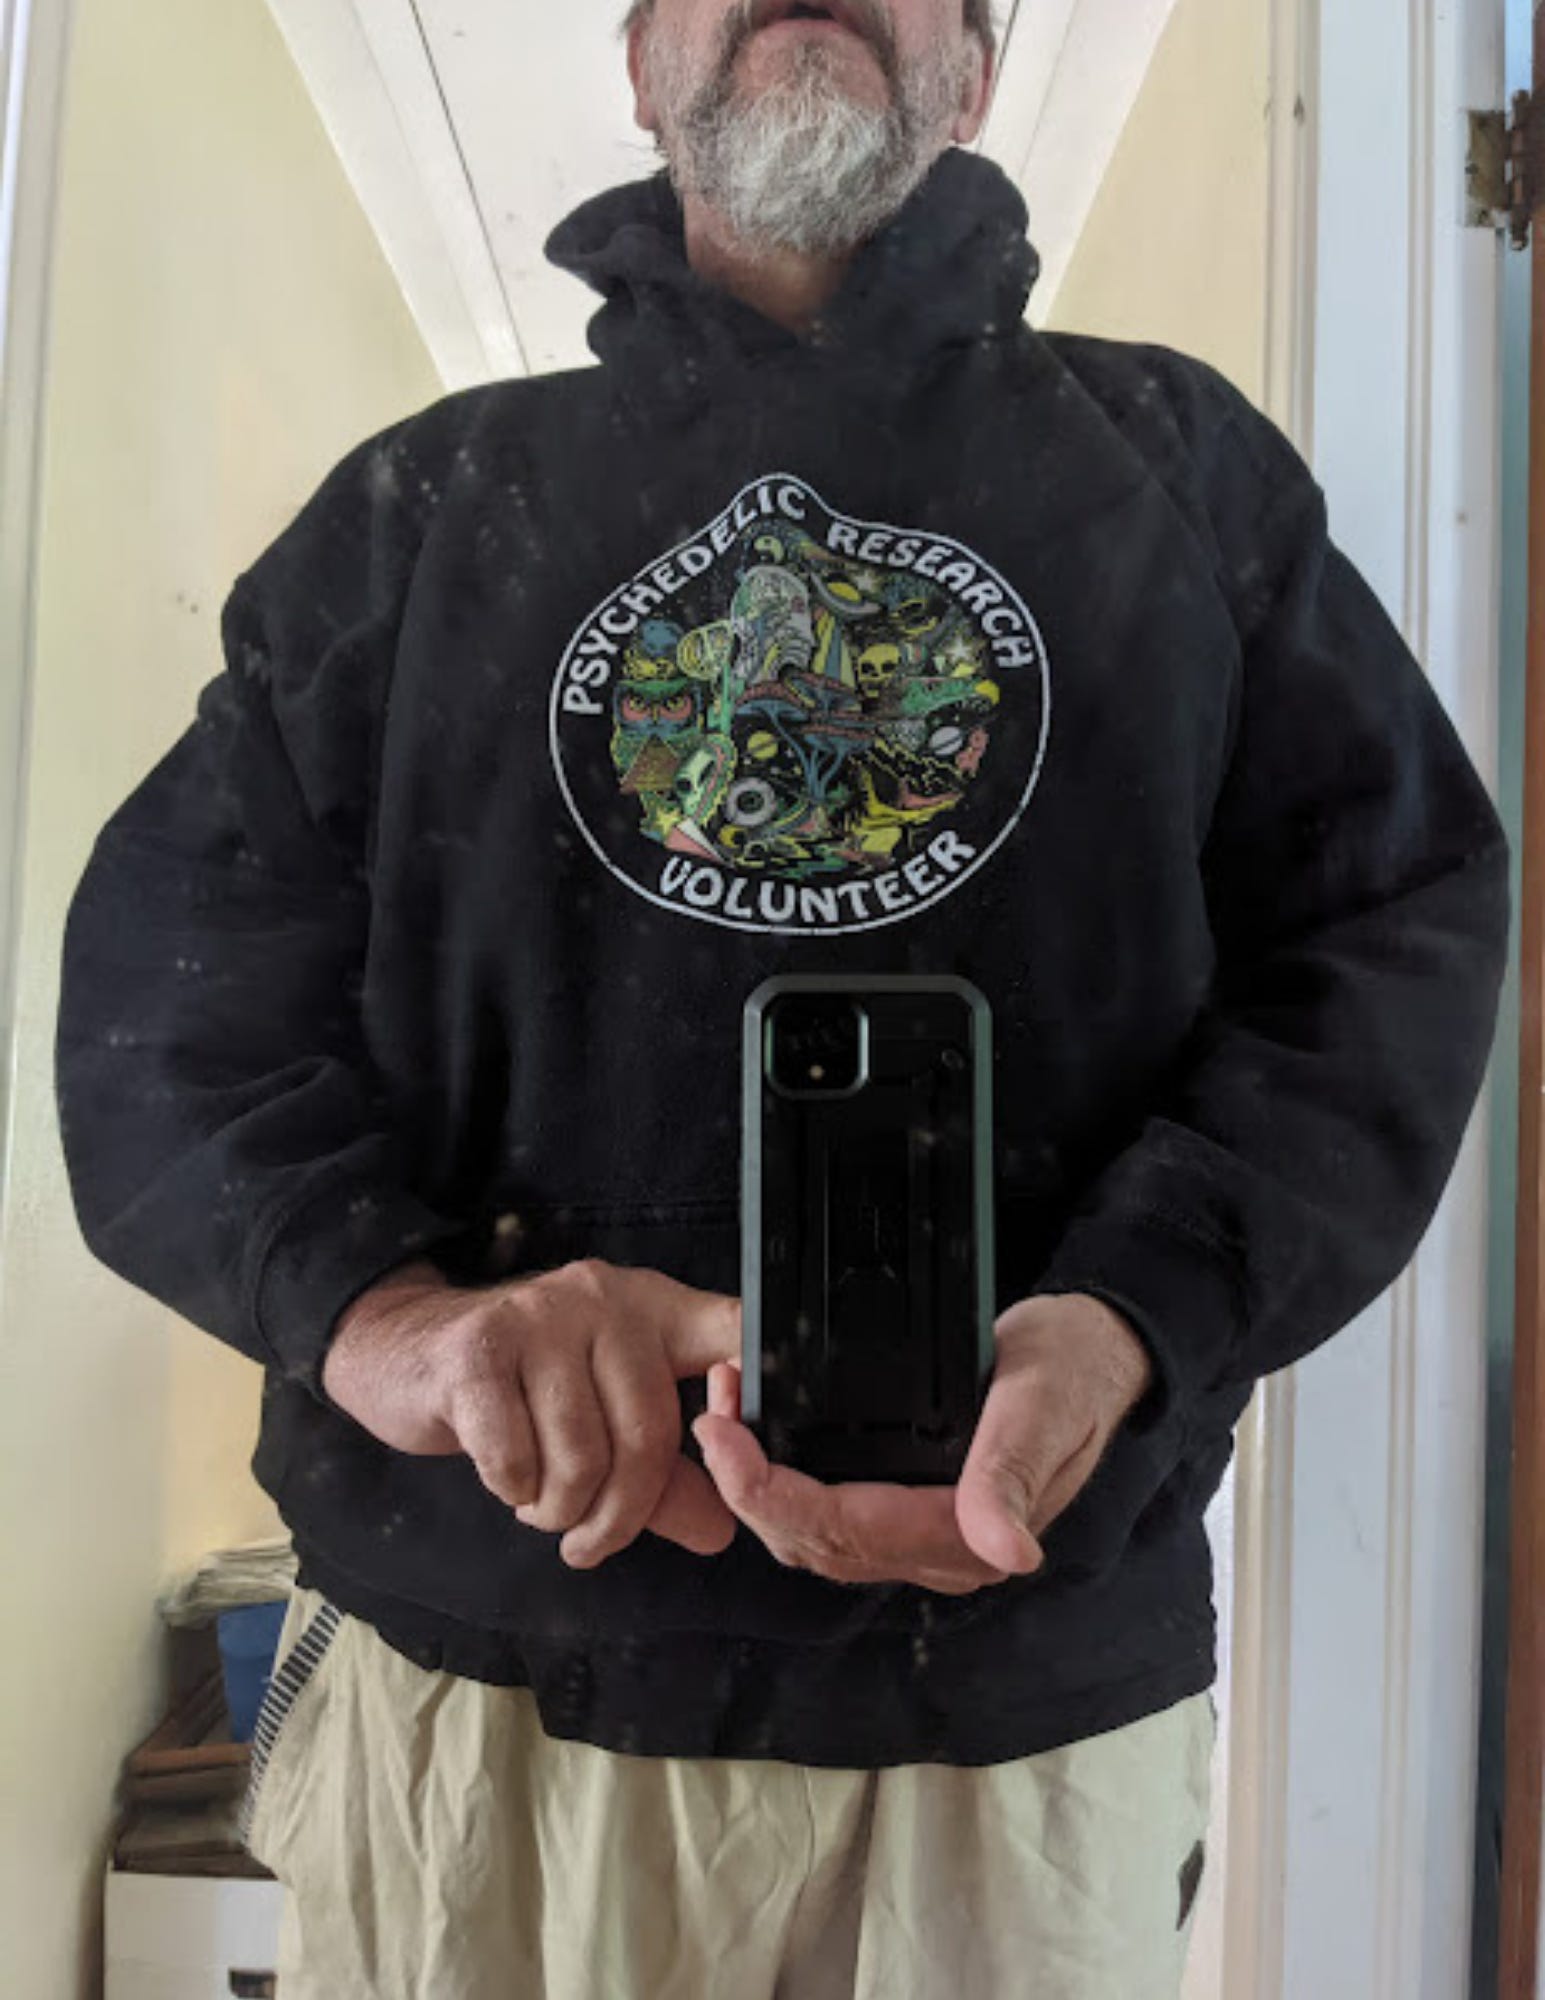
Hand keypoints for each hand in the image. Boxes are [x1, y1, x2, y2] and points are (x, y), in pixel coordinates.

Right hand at [321, 1257, 742, 1566]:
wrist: (407, 1354)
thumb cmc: (522, 1395)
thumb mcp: (603, 1425)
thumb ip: (666, 1478)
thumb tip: (721, 1529)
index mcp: (656, 1310)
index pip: (734, 1330)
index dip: (761, 1383)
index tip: (765, 1446)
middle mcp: (605, 1301)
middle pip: (648, 1435)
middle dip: (622, 1514)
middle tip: (589, 1542)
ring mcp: (540, 1317)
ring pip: (581, 1457)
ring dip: (560, 1511)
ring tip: (541, 1503)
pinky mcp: (478, 1350)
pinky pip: (515, 1457)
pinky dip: (512, 1491)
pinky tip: (505, 1478)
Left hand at [691, 1292, 1153, 1587]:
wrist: (1094, 1357)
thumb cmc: (1073, 1374)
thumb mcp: (1045, 1406)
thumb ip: (1013, 1474)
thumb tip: (1006, 1550)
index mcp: (971, 1537)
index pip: (844, 1533)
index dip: (768, 1495)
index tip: (723, 1441)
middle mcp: (940, 1550)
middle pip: (813, 1541)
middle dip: (745, 1486)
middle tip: (708, 1415)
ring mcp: (920, 1534)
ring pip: (811, 1533)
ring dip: (755, 1482)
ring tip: (722, 1411)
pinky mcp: (907, 1506)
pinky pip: (827, 1510)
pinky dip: (780, 1475)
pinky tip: (758, 1429)